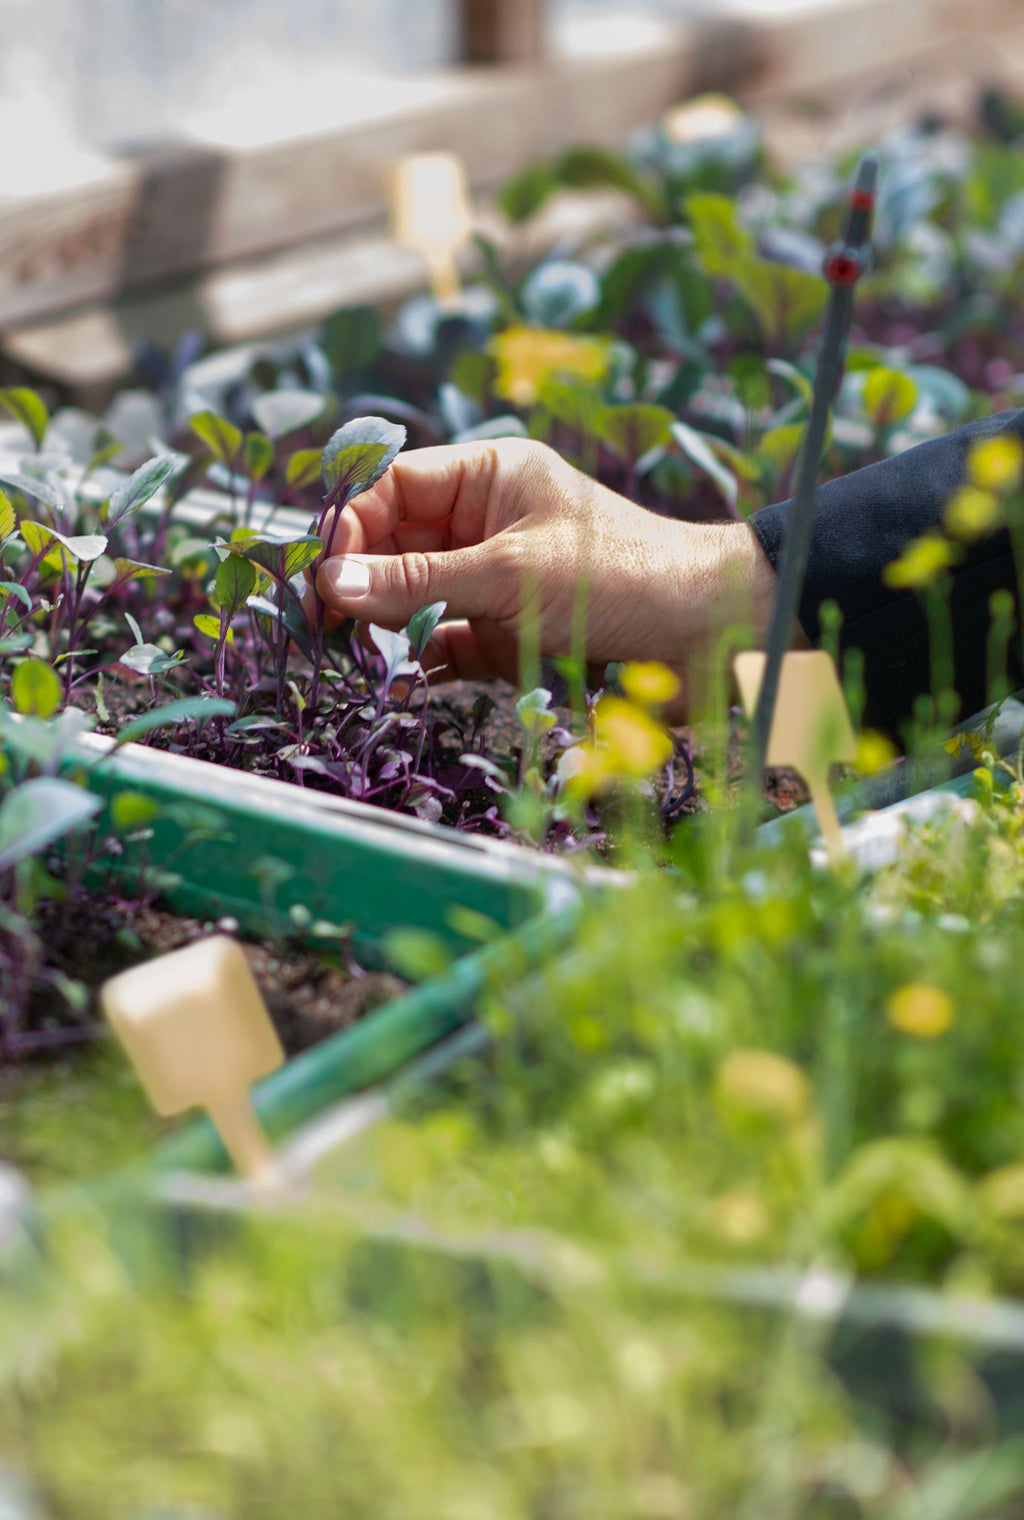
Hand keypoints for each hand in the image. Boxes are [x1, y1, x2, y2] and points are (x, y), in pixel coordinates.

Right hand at [309, 438, 780, 717]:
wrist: (706, 637)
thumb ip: (419, 582)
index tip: (324, 576)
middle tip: (323, 627)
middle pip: (394, 546)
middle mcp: (485, 524)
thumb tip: (330, 587)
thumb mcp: (510, 573)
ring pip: (413, 599)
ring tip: (356, 658)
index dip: (351, 526)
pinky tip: (398, 682)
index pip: (393, 487)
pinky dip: (419, 664)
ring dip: (385, 628)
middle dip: (359, 583)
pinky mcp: (506, 638)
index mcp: (489, 477)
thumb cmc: (617, 577)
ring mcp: (493, 583)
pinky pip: (444, 646)